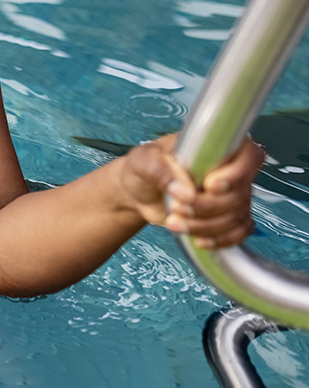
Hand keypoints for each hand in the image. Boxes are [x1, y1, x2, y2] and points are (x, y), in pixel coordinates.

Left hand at [119, 133, 263, 248]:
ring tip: (175, 221)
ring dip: (207, 225)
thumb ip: (160, 171)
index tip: (210, 185)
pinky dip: (220, 239)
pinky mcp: (227, 216)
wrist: (138, 192)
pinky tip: (198, 240)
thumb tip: (185, 192)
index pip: (249, 155)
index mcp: (213, 147)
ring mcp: (231, 195)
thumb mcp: (143, 161)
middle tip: (177, 206)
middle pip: (240, 194)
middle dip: (207, 206)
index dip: (236, 173)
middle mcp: (228, 170)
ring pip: (237, 216)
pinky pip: (238, 232)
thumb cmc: (143, 168)